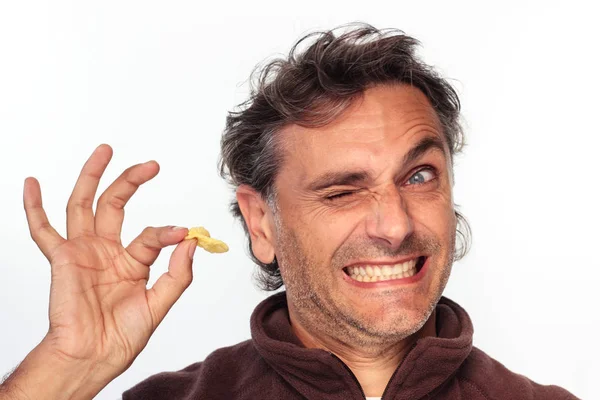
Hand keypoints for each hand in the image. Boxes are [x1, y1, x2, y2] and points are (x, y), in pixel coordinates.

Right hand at [23, 144, 196, 377]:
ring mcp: (82, 251)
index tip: (182, 232)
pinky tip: (32, 183)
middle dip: (131, 181)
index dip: (166, 232)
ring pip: (83, 205)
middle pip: (116, 205)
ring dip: (91, 176)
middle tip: (151, 165)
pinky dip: (34, 207)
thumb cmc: (122, 336)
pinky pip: (42, 230)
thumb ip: (177, 273)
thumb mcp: (159, 303)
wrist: (93, 355)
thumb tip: (189, 239)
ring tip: (105, 151)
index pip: (151, 235)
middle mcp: (106, 251)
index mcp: (131, 261)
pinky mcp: (61, 258)